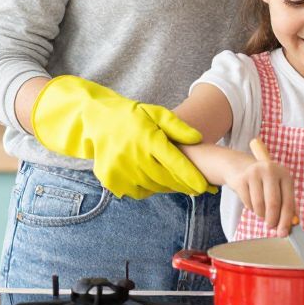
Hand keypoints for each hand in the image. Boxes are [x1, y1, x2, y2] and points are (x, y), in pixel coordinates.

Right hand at [29, 75, 208, 198]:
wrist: (98, 121)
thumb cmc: (133, 116)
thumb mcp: (157, 113)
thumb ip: (177, 127)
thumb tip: (198, 138)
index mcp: (148, 139)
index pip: (175, 163)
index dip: (191, 177)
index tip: (205, 186)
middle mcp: (134, 156)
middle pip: (166, 178)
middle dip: (184, 184)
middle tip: (198, 188)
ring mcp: (120, 170)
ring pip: (153, 186)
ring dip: (168, 186)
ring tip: (178, 183)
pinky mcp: (111, 180)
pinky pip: (138, 191)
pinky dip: (150, 188)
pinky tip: (155, 180)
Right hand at [226, 158, 297, 234]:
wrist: (243, 169)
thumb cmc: (266, 184)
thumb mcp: (280, 190)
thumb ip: (287, 207)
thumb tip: (291, 227)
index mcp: (285, 174)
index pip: (288, 202)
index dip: (286, 220)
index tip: (283, 233)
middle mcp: (271, 171)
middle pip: (273, 203)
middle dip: (272, 220)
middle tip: (271, 227)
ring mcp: (255, 173)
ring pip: (259, 205)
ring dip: (261, 214)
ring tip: (261, 211)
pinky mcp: (242, 179)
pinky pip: (247, 203)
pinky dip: (251, 208)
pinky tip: (252, 202)